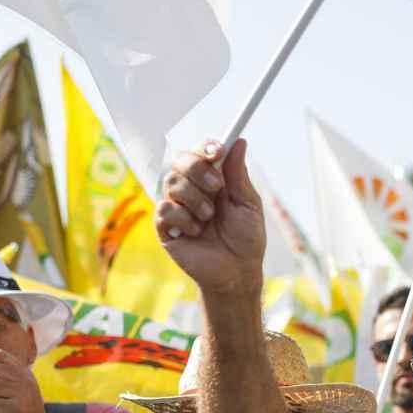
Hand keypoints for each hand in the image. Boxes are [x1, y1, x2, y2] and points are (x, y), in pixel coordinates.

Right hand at [155, 140, 265, 296]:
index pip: (200, 151)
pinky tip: (196, 232)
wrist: (236, 271)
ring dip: (195, 199)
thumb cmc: (245, 238)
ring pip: (171, 182)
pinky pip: (164, 209)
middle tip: (216, 187)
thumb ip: (238, 174)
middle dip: (197, 169)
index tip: (217, 152)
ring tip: (209, 218)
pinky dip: (184, 219)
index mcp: (212, 179)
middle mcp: (191, 188)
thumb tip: (239, 141)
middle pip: (179, 159)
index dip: (205, 147)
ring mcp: (176, 205)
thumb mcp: (248, 203)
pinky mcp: (165, 226)